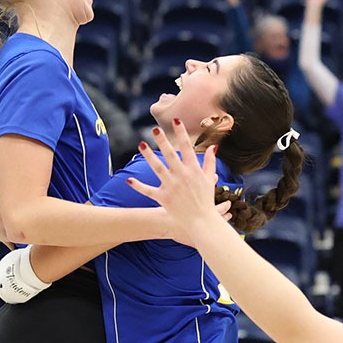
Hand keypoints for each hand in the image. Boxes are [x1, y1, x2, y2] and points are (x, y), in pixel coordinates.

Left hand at [126, 119, 225, 247]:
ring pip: (157, 168)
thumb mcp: (210, 179)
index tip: (175, 120)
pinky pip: (148, 191)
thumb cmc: (206, 199)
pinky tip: (128, 179)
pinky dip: (138, 186)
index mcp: (193, 170)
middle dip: (163, 141)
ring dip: (149, 156)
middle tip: (154, 129)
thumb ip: (210, 162)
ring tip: (141, 145)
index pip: (187, 147)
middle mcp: (182, 176)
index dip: (181, 133)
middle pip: (170, 155)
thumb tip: (213, 146)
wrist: (201, 221)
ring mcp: (172, 187)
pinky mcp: (163, 198)